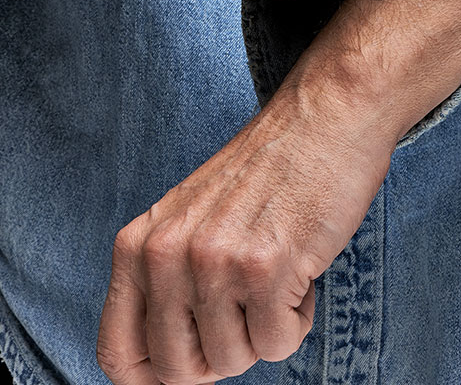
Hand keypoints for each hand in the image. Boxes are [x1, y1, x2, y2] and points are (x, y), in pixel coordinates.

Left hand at [96, 82, 394, 384]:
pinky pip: (278, 344)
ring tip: (278, 274)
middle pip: (179, 370)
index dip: (159, 372)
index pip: (119, 353)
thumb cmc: (268, 169)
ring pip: (233, 361)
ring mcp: (216, 263)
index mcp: (141, 243)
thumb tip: (174, 360)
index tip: (196, 357)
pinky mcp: (267, 268)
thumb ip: (168, 277)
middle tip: (250, 308)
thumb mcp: (192, 215)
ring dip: (264, 330)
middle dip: (222, 353)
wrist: (323, 119)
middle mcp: (169, 256)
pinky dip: (297, 319)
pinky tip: (301, 271)